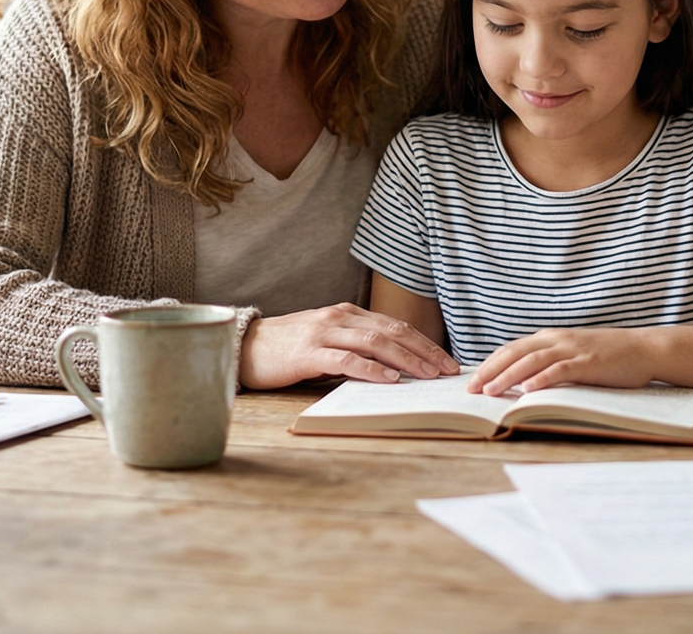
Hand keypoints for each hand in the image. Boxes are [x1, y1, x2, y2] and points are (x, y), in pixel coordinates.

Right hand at [237, 303, 459, 388]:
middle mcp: (339, 318)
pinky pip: (346, 358)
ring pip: (375, 342)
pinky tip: (389, 379)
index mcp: (347, 313)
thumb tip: (394, 368)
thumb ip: (355, 347)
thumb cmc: (288, 349)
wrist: (244, 347)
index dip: (424, 342)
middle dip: (424, 351)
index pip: (395, 326)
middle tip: (447, 370)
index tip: (446, 361)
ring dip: (406, 360)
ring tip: (427, 375)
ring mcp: (323, 333)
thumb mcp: (327, 341)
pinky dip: (371, 368)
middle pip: (393, 331)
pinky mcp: (308, 352)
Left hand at [469, 328, 661, 395]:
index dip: (490, 363)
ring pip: (532, 361)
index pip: (512, 348)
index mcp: (551, 337)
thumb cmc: (607, 356)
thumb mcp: (573, 353)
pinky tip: (528, 390)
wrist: (644, 348)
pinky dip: (543, 379)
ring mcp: (573, 350)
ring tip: (491, 391)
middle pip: (515, 352)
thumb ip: (550, 361)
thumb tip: (523, 379)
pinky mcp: (589, 362)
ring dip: (509, 376)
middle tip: (471, 389)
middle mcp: (557, 339)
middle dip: (490, 370)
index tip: (472, 379)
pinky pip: (561, 370)